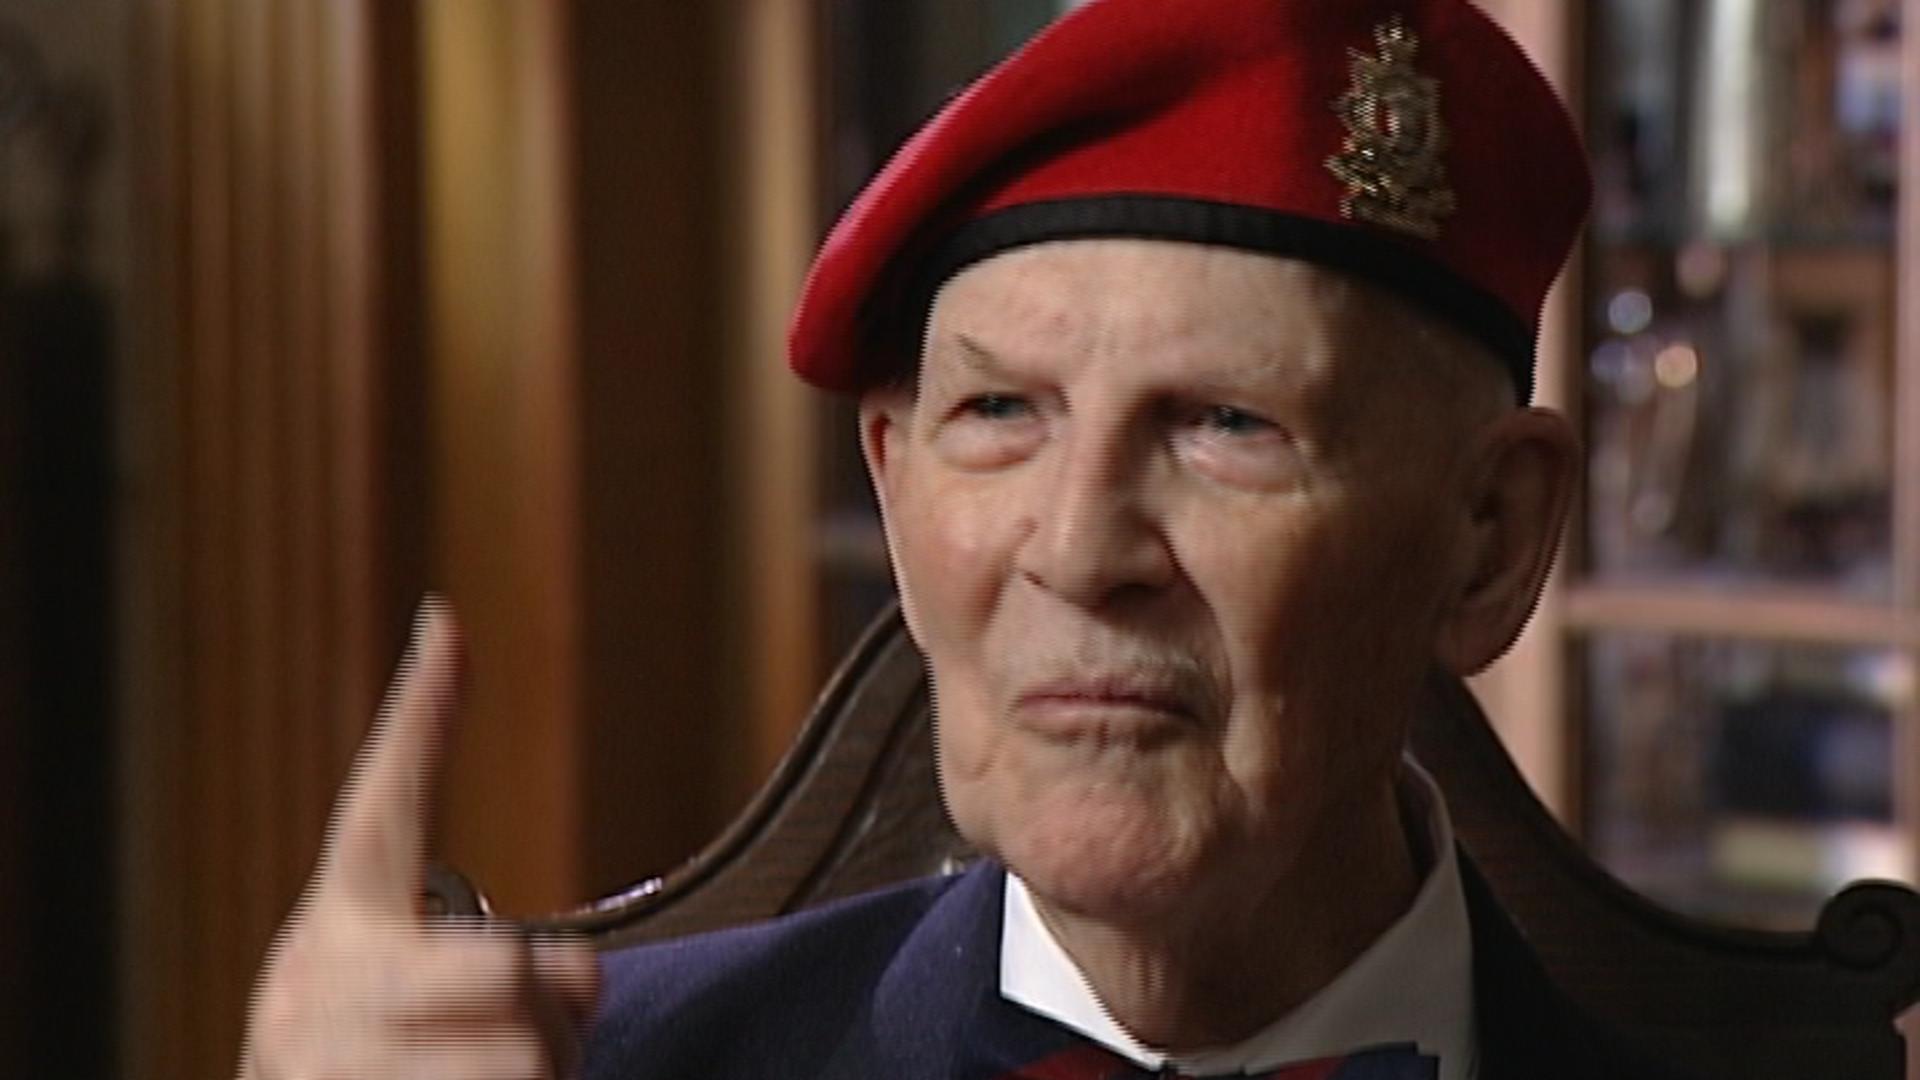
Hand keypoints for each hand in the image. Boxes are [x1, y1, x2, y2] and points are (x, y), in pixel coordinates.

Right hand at [238, 598, 600, 1079]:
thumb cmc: (373, 1065)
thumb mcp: (391, 987)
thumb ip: (465, 950)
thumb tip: (558, 914)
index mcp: (343, 929)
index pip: (385, 806)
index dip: (418, 716)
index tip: (446, 620)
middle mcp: (326, 990)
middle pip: (514, 970)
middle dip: (553, 1011)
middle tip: (531, 1038)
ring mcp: (340, 1069)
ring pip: (530, 1063)